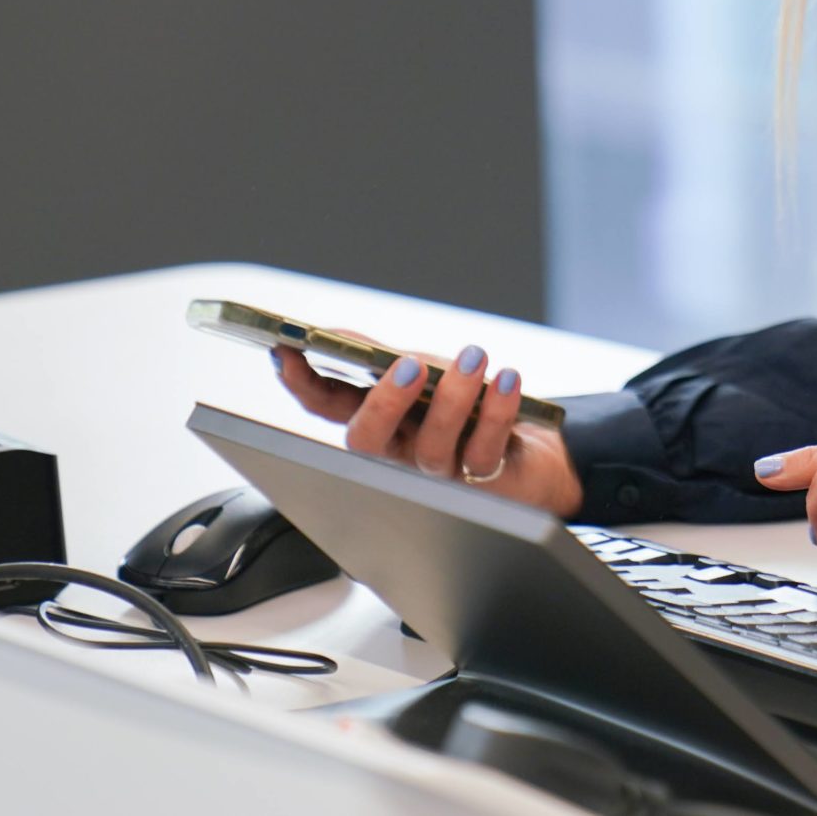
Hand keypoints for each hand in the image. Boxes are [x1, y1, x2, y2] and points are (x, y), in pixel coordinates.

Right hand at [272, 339, 582, 518]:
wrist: (530, 452)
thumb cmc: (467, 412)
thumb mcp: (423, 375)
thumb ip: (380, 359)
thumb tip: (332, 333)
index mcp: (377, 422)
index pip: (326, 406)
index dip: (302, 383)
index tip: (286, 349)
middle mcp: (399, 452)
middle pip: (368, 441)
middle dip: (383, 402)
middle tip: (409, 364)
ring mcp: (438, 472)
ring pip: (432, 445)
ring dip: (454, 395)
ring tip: (473, 356)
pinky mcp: (484, 482)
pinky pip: (484, 450)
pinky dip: (496, 411)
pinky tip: (505, 380)